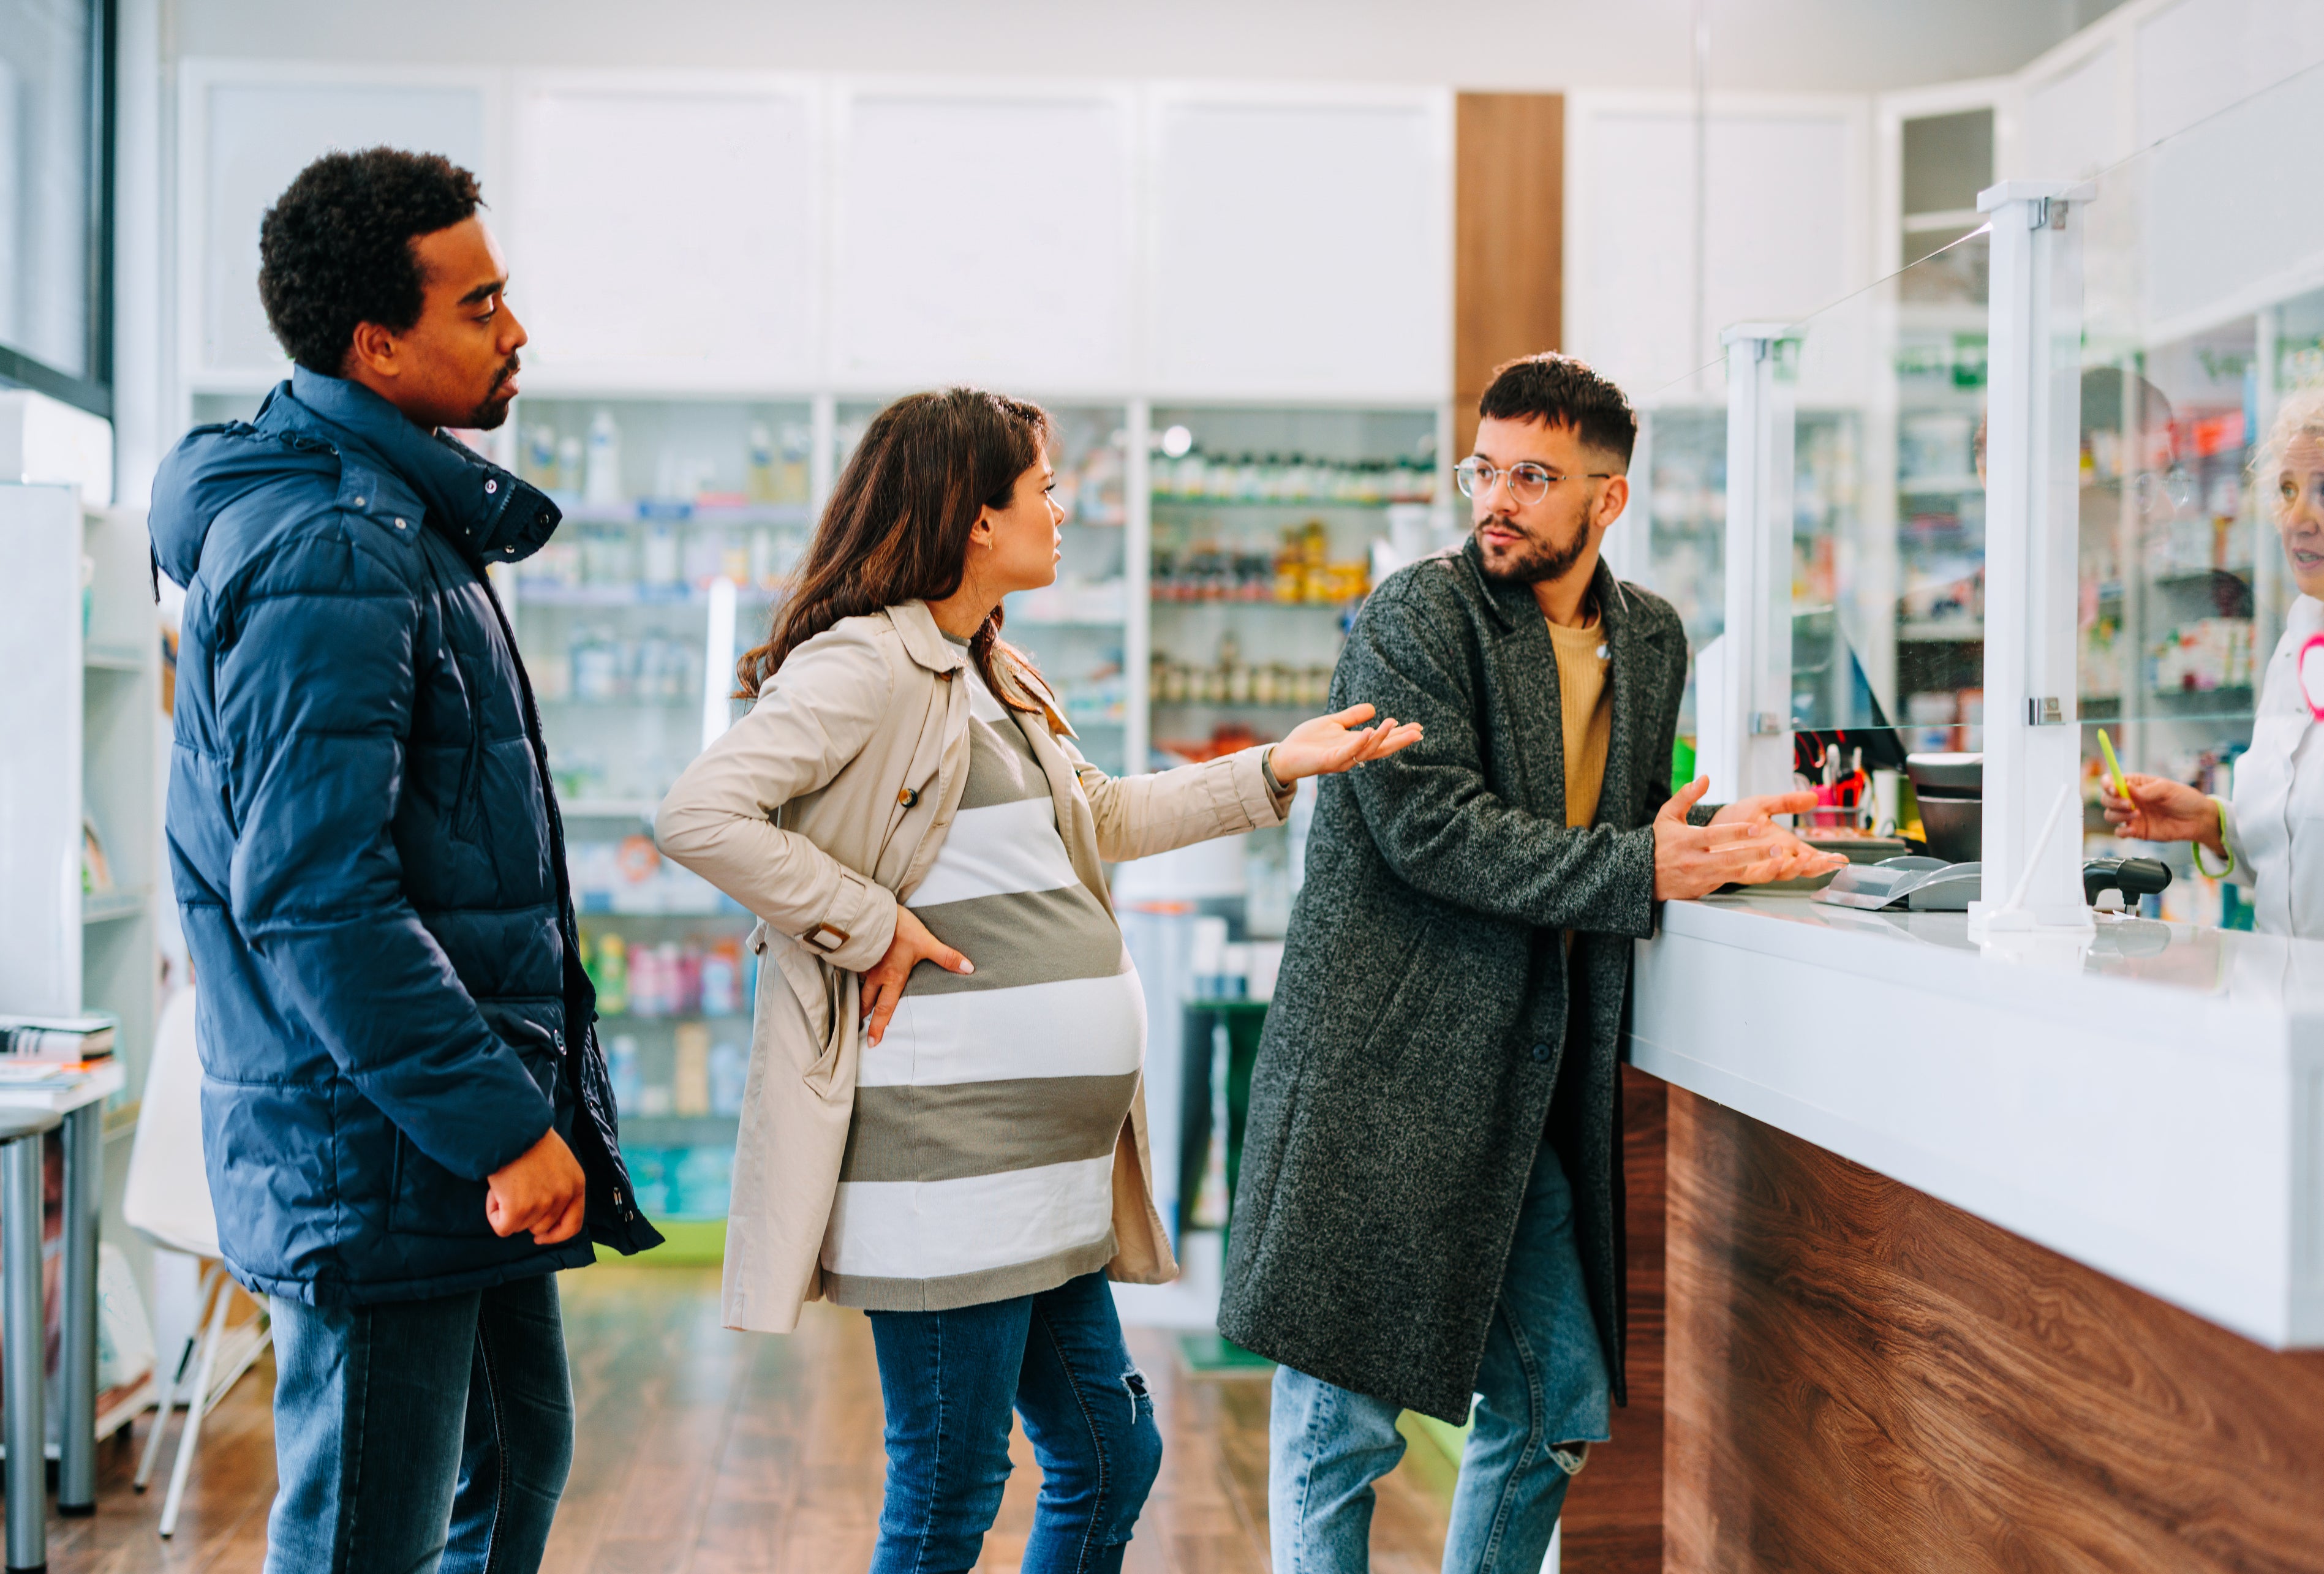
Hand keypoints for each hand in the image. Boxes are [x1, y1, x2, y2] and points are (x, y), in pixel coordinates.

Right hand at [485, 1128, 586, 1244]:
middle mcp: (563, 1196)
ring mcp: (542, 1204)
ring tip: (505, 1182)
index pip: (573, 1225)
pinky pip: (502, 1227)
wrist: (510, 1126)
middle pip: (541, 1227)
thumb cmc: (529, 1138)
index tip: (540, 1237)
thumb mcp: (558, 1161)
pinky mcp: (518, 1209)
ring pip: (519, 1226)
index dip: (555, 1235)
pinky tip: (495, 1191)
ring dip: (507, 1210)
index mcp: (576, 1184)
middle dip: (524, 1215)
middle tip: (513, 1190)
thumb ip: (558, 1186)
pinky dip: (494, 1214)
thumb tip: (544, 1218)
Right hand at [859, 906, 971, 1045]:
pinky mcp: (860, 952)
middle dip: (865, 1015)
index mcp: (892, 978)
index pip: (885, 1009)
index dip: (878, 1027)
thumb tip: (968, 968)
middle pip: (868, 1001)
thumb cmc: (899, 929)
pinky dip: (858, 977)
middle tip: (861, 1024)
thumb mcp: (926, 943)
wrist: (873, 912)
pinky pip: (857, 970)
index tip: (873, 1043)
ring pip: (861, 985)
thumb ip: (946, 957)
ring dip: (860, 997)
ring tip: (860, 1004)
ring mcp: (866, 964)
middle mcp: (876, 975)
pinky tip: (860, 974)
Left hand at [1268, 703, 1424, 782]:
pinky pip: (1348, 752)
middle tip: (1419, 732)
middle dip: (1400, 740)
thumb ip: (1352, 716)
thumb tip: (1374, 708)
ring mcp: (1342, 760)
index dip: (1400, 735)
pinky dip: (1360, 743)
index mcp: (1355, 746)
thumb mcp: (1333, 723)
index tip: (1418, 728)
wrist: (1284, 754)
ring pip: (1367, 750)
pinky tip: (1370, 731)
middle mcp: (1352, 755)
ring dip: (1382, 737)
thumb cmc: (1307, 741)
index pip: (1382, 741)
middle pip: (1381, 749)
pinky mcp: (1329, 761)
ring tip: (1394, 723)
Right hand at [1654, 777, 1826, 899]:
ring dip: (1754, 865)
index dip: (1736, 832)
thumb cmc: (1659, 842)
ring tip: (1775, 858)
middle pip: (1729, 858)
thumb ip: (1686, 795)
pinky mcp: (1701, 889)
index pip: (1714, 835)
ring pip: (1730, 873)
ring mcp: (1697, 877)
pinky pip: (1725, 882)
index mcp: (1686, 840)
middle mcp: (1693, 860)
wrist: (1643, 874)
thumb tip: (1704, 778)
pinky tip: (1757, 867)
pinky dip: (1741, 875)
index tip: (1756, 826)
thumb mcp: (1668, 815)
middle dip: (1755, 853)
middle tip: (1776, 847)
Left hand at [1711, 788, 1849, 883]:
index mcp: (1785, 845)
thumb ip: (1787, 803)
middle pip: (1802, 868)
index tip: (1843, 858)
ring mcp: (1761, 865)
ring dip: (1796, 867)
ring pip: (1784, 873)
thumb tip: (1813, 798)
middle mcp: (1776, 858)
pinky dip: (1770, 869)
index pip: (1811, 856)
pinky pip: (1759, 874)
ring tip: (1805, 858)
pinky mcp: (1743, 870)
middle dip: (1817, 866)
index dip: (1828, 859)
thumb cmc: (1737, 817)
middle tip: (1830, 862)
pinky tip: (1776, 860)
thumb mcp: (1764, 805)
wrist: (1708, 824)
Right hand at [2101, 772, 2220, 850]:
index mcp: (2136, 785)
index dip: (2107, 784)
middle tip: (2130, 805)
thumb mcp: (2168, 788)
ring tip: (2137, 815)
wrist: (2198, 820)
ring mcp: (2132, 816)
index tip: (2114, 789)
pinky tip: (2134, 830)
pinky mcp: (2137, 831)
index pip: (2112, 781)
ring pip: (2110, 815)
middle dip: (2114, 801)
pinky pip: (2119, 833)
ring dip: (2119, 816)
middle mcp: (2130, 799)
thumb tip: (2128, 788)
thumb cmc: (2185, 799)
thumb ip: (2148, 789)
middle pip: (2107, 799)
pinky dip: (2122, 832)